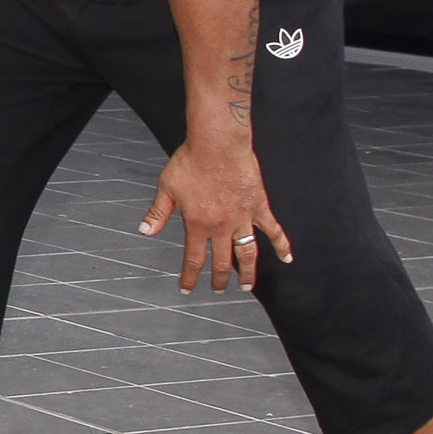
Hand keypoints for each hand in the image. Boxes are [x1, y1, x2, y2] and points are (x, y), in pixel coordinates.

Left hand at [139, 139, 292, 292]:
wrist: (218, 143)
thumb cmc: (190, 161)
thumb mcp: (167, 187)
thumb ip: (158, 213)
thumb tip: (145, 232)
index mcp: (197, 224)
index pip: (194, 260)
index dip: (190, 277)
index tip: (187, 289)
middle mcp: (221, 226)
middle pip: (223, 262)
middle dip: (220, 280)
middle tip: (219, 290)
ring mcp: (243, 217)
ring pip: (248, 252)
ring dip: (249, 272)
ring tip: (247, 286)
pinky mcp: (259, 206)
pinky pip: (273, 230)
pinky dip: (282, 245)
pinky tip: (287, 258)